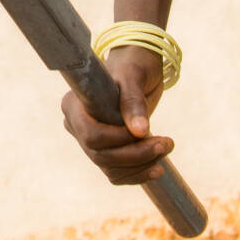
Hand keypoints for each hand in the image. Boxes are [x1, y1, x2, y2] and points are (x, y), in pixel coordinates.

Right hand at [60, 46, 172, 184]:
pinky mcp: (104, 151)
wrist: (139, 70)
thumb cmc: (132, 66)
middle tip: (166, 143)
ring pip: (109, 168)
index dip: (119, 140)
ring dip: (140, 166)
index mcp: (74, 104)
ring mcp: (89, 141)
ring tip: (165, 148)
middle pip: (100, 155)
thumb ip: (133, 101)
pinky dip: (137, 174)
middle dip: (136, 155)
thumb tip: (139, 131)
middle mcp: (76, 125)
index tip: (147, 131)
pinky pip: (116, 173)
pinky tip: (157, 167)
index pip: (91, 135)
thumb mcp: (134, 76)